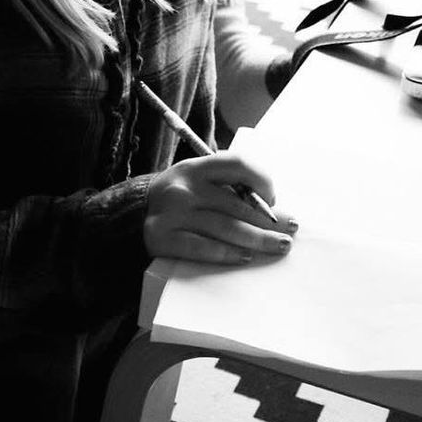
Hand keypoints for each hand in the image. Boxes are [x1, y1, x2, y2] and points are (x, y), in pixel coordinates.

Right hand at [143, 151, 297, 264]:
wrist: (132, 214)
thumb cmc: (180, 198)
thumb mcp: (197, 180)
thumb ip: (227, 187)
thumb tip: (273, 209)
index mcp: (195, 167)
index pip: (237, 164)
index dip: (261, 180)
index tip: (273, 198)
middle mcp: (183, 187)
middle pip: (235, 204)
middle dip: (268, 220)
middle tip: (289, 232)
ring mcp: (171, 213)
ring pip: (224, 228)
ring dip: (256, 239)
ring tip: (278, 246)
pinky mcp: (162, 238)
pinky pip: (201, 248)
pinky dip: (226, 253)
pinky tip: (244, 257)